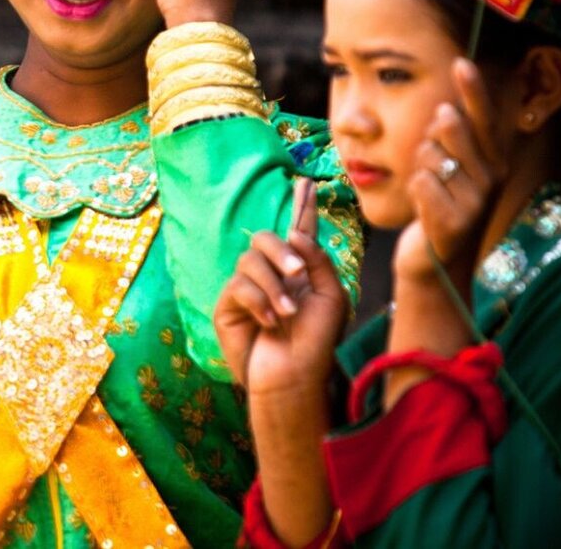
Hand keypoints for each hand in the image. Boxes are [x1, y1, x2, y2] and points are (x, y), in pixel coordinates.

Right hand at [214, 180, 348, 396]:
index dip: (301, 207)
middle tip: (296, 274)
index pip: (298, 233)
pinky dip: (258, 302)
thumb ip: (319, 261)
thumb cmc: (318, 343)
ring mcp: (247, 289)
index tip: (306, 181)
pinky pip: (238, 285)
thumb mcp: (332, 298)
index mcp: (299, 272)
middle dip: (280, 252)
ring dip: (273, 286)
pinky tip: (270, 322)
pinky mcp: (228, 306)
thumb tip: (294, 234)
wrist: (295, 378)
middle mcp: (272, 276)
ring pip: (250, 261)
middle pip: (265, 238)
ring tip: (287, 314)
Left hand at [393, 59, 508, 289]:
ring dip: (418, 171)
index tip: (461, 61)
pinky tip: (423, 209)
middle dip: (429, 140)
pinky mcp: (455, 221)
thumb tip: (445, 110)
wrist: (433, 261)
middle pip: (450, 129)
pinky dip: (414, 191)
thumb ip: (447, 140)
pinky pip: (421, 182)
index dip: (472, 90)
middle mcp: (491, 177)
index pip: (483, 117)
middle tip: (433, 169)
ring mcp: (476, 201)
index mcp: (492, 161)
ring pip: (429, 156)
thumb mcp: (445, 168)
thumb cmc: (437, 206)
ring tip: (430, 193)